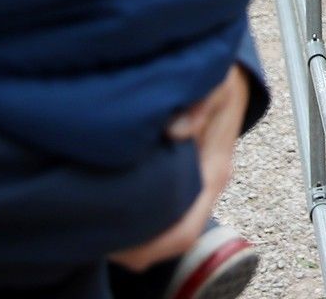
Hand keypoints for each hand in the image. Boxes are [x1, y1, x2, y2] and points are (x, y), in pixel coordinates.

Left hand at [109, 66, 249, 270]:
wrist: (233, 77)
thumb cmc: (219, 80)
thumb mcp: (214, 84)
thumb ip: (199, 103)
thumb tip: (174, 130)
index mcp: (214, 171)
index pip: (186, 230)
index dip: (151, 245)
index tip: (113, 243)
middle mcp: (207, 186)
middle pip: (173, 240)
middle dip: (136, 247)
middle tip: (92, 239)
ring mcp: (198, 185)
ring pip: (169, 230)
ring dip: (138, 235)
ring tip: (97, 226)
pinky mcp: (187, 179)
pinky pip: (167, 213)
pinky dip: (142, 218)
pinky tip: (112, 207)